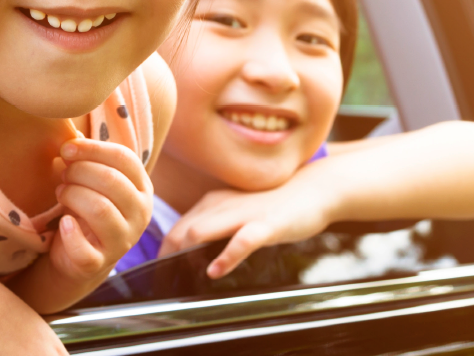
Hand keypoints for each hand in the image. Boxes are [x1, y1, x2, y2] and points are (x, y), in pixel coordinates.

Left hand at [46, 138, 152, 281]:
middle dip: (80, 172)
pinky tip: (63, 223)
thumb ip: (86, 158)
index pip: (124, 159)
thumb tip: (72, 132)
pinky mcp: (99, 262)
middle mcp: (140, 215)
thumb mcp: (92, 182)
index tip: (67, 149)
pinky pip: (84, 248)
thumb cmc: (86, 209)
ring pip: (100, 210)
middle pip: (112, 181)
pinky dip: (70, 233)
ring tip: (60, 193)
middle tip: (63, 174)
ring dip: (73, 195)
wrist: (78, 257)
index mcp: (142, 189)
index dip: (93, 149)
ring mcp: (123, 241)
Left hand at [159, 182, 335, 278]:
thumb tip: (192, 251)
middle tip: (164, 284)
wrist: (314, 188)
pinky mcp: (266, 224)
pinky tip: (215, 271)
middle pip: (179, 232)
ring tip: (181, 279)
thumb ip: (216, 227)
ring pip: (200, 231)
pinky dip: (226, 257)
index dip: (163, 253)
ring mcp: (243, 214)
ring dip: (185, 256)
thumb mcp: (237, 212)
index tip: (159, 275)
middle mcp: (221, 205)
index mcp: (212, 202)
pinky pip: (241, 240)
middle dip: (167, 258)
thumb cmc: (274, 205)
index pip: (176, 228)